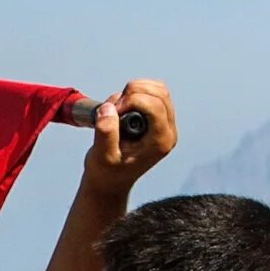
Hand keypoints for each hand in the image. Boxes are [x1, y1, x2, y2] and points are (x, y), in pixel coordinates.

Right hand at [82, 79, 175, 194]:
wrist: (110, 181)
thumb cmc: (106, 173)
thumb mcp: (102, 157)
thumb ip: (106, 133)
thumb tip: (108, 108)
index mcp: (160, 142)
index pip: (155, 105)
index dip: (132, 100)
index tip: (113, 111)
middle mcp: (167, 131)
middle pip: (160, 93)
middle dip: (133, 92)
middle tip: (114, 108)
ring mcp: (165, 124)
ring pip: (158, 88)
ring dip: (134, 90)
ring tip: (117, 109)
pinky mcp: (157, 118)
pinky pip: (152, 92)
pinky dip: (135, 92)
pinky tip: (121, 107)